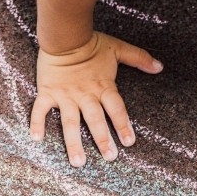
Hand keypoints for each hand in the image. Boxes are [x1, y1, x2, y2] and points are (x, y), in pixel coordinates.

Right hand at [29, 31, 162, 165]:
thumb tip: (160, 67)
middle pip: (95, 120)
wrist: (64, 34)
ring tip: (78, 162)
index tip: (129, 142)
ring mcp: (65, 95)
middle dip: (103, 139)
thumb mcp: (118, 49)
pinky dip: (37, 123)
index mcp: (103, 87)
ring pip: (69, 122)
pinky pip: (40, 110)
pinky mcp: (48, 92)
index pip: (116, 109)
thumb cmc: (91, 43)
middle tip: (110, 158)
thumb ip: (139, 58)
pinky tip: (37, 139)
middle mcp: (85, 95)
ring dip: (74, 143)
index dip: (123, 125)